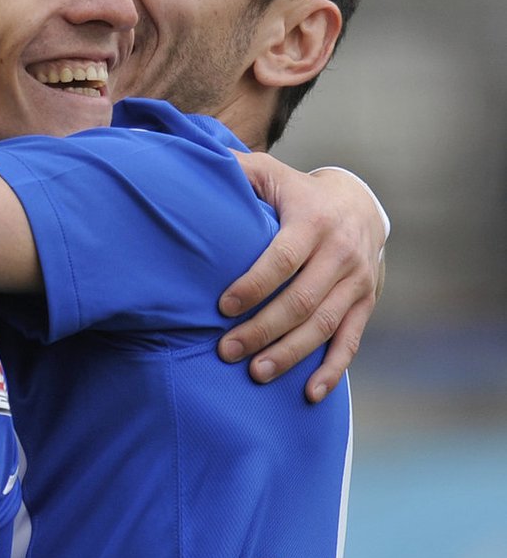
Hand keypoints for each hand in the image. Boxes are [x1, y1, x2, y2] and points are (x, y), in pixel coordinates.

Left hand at [218, 155, 386, 401]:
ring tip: (255, 373)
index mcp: (314, 220)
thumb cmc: (299, 193)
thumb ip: (237, 171)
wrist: (361, 203)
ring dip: (290, 354)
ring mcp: (357, 281)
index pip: (283, 258)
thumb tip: (192, 164)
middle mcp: (341, 252)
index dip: (254, 285)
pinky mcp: (366, 303)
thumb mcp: (271, 173)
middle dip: (263, 329)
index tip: (223, 307)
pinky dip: (332, 370)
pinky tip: (308, 393)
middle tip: (227, 351)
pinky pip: (350, 341)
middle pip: (302, 299)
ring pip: (324, 325)